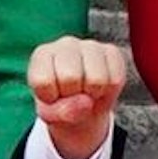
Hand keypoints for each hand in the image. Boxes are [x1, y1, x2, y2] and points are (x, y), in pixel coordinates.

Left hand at [27, 36, 126, 158]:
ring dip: (93, 94)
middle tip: (73, 95)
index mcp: (42, 55)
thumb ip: (60, 112)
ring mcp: (91, 45)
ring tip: (87, 92)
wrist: (83, 106)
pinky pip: (115, 80)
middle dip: (73, 95)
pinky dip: (109, 93)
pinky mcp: (112, 51)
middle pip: (70, 77)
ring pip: (97, 79)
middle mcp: (65, 44)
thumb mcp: (50, 114)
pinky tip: (100, 89)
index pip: (43, 80)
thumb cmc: (60, 105)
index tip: (53, 95)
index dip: (50, 97)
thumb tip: (86, 103)